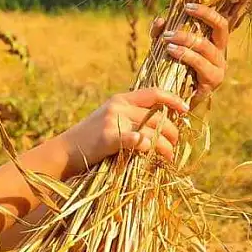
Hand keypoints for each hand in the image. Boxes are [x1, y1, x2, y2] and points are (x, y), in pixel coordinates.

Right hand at [59, 88, 189, 169]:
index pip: (153, 93)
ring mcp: (113, 121)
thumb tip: (158, 123)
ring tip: (168, 158)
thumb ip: (130, 117)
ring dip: (165, 147)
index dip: (173, 99)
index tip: (186, 109)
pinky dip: (145, 145)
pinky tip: (151, 153)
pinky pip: (135, 139)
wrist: (64, 151)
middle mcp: (119, 106)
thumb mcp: (109, 120)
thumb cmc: (90, 140)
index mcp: (121, 99)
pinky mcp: (109, 137)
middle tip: (175, 146)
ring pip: (152, 131)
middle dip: (172, 133)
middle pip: (158, 117)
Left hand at [151, 2, 228, 104]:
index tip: (186, 5)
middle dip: (198, 20)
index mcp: (215, 44)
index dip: (206, 11)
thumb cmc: (172, 70)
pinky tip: (170, 53)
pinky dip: (186, 56)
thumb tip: (159, 20)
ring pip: (207, 48)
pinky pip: (201, 66)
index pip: (220, 22)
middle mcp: (221, 55)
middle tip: (172, 27)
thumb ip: (161, 33)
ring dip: (185, 41)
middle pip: (219, 30)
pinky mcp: (211, 84)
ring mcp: (219, 70)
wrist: (172, 101)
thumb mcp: (166, 47)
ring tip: (167, 42)